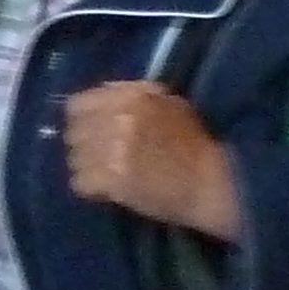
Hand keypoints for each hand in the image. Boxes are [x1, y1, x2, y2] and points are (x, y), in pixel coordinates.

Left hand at [64, 81, 241, 238]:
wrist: (216, 183)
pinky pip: (80, 183)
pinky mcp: (112, 179)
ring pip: (74, 159)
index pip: (77, 104)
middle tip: (101, 159)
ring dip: (88, 169)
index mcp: (131, 97)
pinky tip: (109, 192)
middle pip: (73, 133)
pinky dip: (92, 190)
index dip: (82, 120)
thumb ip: (134, 98)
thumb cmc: (199, 145)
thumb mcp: (171, 106)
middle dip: (85, 146)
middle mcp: (117, 119)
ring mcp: (112, 150)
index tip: (93, 132)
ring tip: (107, 177)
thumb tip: (102, 101)